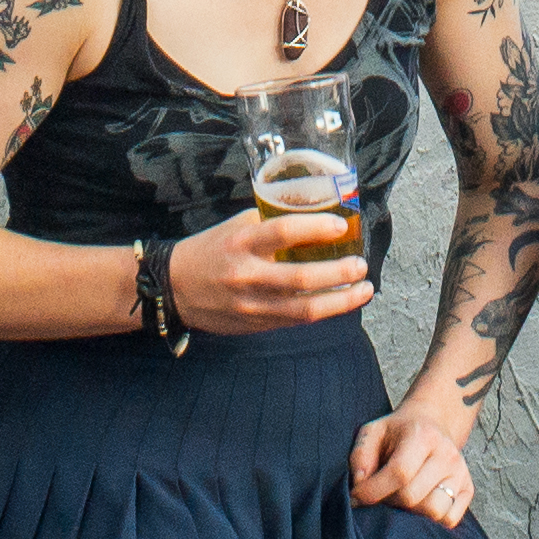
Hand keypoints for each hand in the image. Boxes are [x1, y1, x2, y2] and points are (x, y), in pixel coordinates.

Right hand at [168, 210, 379, 334]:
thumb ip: (271, 223)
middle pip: (302, 276)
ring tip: (364, 289)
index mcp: (241, 241)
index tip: (341, 225)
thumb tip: (315, 214)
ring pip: (305, 307)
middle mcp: (247, 275)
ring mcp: (252, 304)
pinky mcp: (257, 324)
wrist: (174, 288)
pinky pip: (297, 320)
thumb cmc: (212, 250)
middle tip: (360, 264)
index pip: (283, 231)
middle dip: (339, 272)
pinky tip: (341, 302)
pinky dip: (324, 311)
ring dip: (341, 300)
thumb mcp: (236, 227)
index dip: (316, 227)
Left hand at [349, 385, 482, 526]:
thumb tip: (360, 485)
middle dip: (389, 501)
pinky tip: (418, 504)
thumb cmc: (399, 432)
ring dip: (411, 513)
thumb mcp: (373, 432)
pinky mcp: (468, 489)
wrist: (433, 422)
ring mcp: (461, 473)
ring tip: (401, 498)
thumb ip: (360, 456)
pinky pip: (450, 519)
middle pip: (413, 497)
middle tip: (381, 495)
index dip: (373, 491)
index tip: (356, 496)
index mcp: (423, 436)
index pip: (399, 473)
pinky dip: (431, 519)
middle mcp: (447, 455)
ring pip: (434, 512)